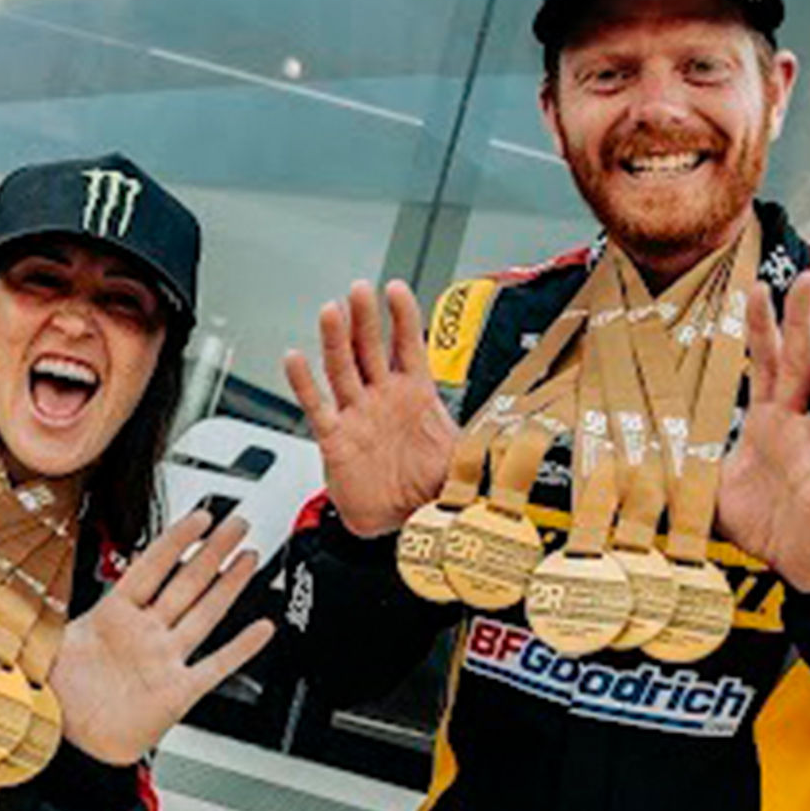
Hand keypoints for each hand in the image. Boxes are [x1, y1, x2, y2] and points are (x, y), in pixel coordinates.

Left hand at [51, 510, 272, 765]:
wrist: (68, 747)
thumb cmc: (58, 698)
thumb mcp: (45, 647)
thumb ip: (44, 616)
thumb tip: (21, 591)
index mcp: (114, 616)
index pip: (151, 567)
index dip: (176, 540)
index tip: (198, 517)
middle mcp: (145, 634)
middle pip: (187, 582)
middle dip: (213, 551)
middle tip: (237, 525)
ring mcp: (164, 659)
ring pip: (204, 613)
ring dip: (228, 585)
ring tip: (249, 557)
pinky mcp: (177, 691)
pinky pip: (214, 665)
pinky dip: (240, 648)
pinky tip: (260, 629)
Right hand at [283, 280, 458, 537]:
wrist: (406, 521)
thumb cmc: (430, 486)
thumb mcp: (464, 456)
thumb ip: (482, 439)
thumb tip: (514, 435)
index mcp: (415, 396)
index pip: (407, 346)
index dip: (403, 317)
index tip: (396, 289)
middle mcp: (383, 399)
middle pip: (370, 349)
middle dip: (366, 319)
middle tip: (360, 291)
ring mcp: (358, 415)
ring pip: (343, 369)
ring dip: (336, 340)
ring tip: (331, 312)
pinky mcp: (336, 439)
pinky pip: (318, 407)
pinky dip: (305, 383)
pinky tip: (295, 359)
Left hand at [716, 273, 809, 592]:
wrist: (788, 570)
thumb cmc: (759, 524)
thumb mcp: (712, 484)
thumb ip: (687, 458)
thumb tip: (638, 445)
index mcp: (768, 421)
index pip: (765, 363)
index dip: (760, 327)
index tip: (755, 286)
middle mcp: (797, 425)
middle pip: (801, 362)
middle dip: (801, 320)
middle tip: (805, 277)